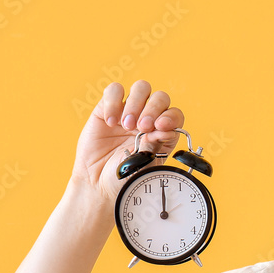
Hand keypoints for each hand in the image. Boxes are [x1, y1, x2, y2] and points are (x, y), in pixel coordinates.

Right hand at [71, 80, 183, 201]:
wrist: (98, 184)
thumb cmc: (125, 178)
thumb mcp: (144, 166)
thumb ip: (154, 146)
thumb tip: (165, 129)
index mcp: (163, 133)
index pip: (174, 115)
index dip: (170, 117)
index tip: (160, 127)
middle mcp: (149, 120)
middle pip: (161, 97)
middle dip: (153, 109)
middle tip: (141, 127)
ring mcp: (129, 112)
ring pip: (141, 88)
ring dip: (136, 103)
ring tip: (126, 125)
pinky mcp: (107, 108)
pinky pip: (114, 90)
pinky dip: (113, 102)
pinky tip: (110, 122)